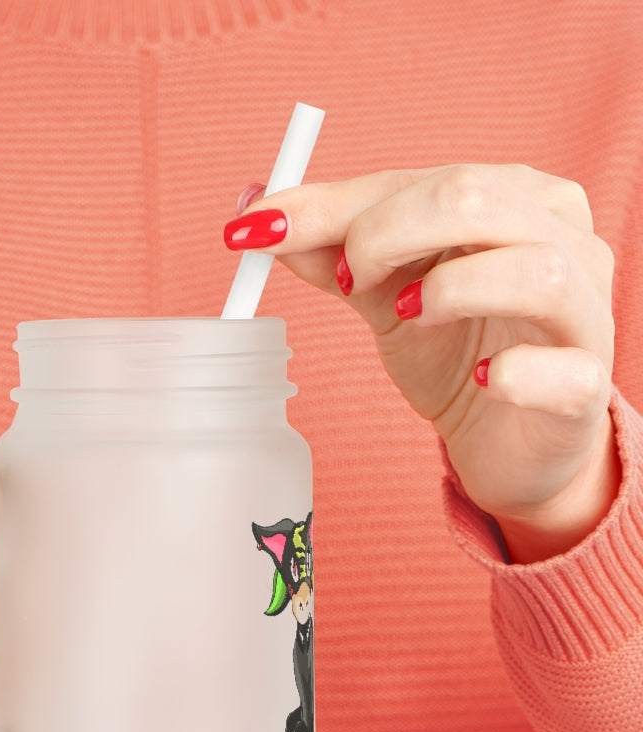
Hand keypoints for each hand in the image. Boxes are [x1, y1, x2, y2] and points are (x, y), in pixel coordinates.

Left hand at [226, 165, 618, 561]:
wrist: (505, 439)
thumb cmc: (453, 351)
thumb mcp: (383, 295)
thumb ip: (331, 252)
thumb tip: (256, 212)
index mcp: (512, 199)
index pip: (419, 180)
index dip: (334, 205)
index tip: (258, 229)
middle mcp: (561, 239)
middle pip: (475, 199)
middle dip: (385, 233)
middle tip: (346, 281)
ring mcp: (584, 312)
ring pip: (535, 270)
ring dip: (449, 290)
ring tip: (405, 317)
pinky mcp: (586, 386)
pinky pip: (563, 370)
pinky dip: (515, 373)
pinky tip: (482, 380)